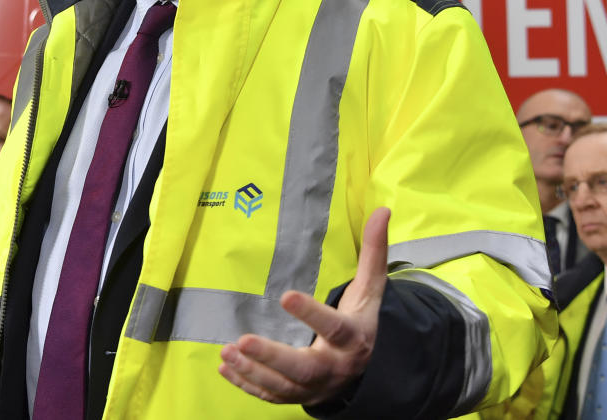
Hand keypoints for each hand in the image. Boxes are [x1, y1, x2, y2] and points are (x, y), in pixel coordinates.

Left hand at [218, 207, 389, 405]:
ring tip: (227, 351)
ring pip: (283, 386)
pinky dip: (246, 384)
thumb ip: (373, 253)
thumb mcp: (370, 290)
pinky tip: (225, 368)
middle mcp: (333, 367)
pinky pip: (270, 395)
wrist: (364, 371)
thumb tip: (382, 210)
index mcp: (352, 338)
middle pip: (304, 368)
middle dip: (273, 357)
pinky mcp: (296, 396)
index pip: (334, 327)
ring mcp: (314, 387)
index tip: (285, 296)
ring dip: (253, 371)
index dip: (311, 314)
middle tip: (243, 340)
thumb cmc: (361, 320)